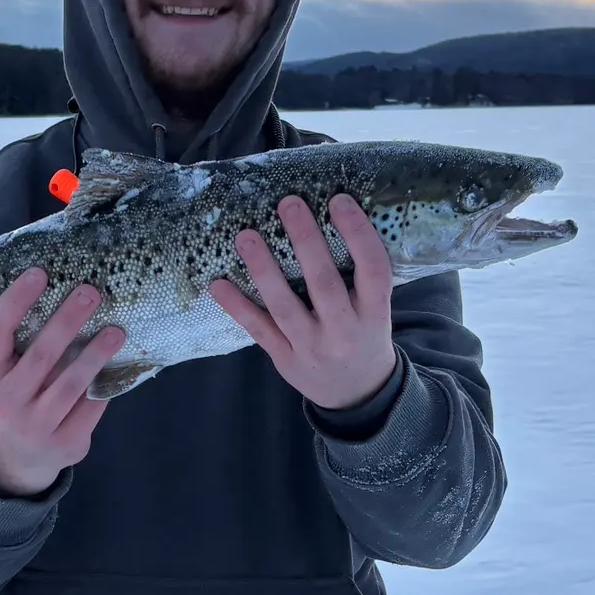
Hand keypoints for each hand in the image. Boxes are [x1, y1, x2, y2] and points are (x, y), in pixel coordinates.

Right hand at [0, 267, 125, 496]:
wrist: (17, 457)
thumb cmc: (17, 393)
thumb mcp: (5, 371)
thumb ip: (23, 341)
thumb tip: (66, 289)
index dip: (15, 301)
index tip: (39, 272)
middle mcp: (6, 401)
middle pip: (40, 356)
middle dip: (67, 321)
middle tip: (90, 292)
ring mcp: (35, 426)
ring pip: (71, 384)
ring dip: (96, 354)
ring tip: (116, 331)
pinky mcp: (65, 443)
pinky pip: (91, 407)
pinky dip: (104, 384)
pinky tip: (118, 365)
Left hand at [209, 194, 397, 410]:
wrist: (357, 395)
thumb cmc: (364, 334)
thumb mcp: (376, 309)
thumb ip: (359, 275)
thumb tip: (331, 214)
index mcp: (375, 313)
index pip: (373, 269)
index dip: (357, 233)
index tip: (338, 200)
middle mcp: (345, 331)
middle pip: (324, 284)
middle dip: (306, 242)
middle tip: (289, 203)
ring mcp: (312, 348)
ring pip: (284, 306)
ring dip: (263, 269)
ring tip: (246, 236)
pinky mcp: (285, 359)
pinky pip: (258, 329)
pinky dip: (237, 307)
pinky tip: (217, 284)